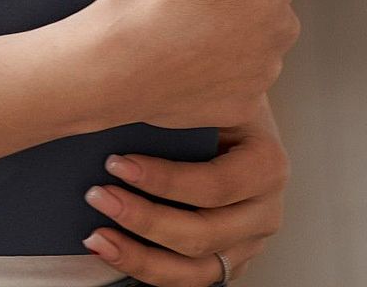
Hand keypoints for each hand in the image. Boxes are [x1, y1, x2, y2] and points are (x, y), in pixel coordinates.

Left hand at [81, 96, 288, 283]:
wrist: (239, 119)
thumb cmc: (219, 107)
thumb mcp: (210, 99)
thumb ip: (180, 114)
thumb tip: (121, 119)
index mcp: (268, 165)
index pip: (215, 185)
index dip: (163, 181)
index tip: (117, 165)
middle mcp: (265, 211)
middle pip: (203, 234)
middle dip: (144, 219)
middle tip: (98, 196)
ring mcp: (249, 243)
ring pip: (194, 270)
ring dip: (139, 256)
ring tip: (98, 235)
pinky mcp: (229, 261)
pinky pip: (186, 279)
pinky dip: (146, 268)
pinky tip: (112, 250)